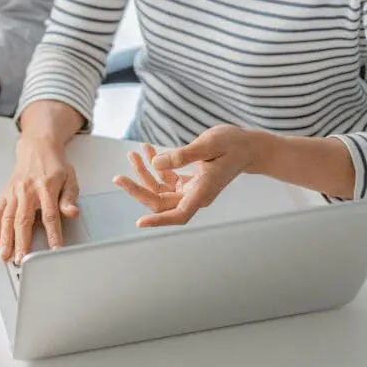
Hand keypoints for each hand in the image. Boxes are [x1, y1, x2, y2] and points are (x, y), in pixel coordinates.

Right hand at [0, 136, 79, 263]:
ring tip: (5, 256)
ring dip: (6, 239)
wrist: (37, 146)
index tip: (54, 250)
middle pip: (24, 220)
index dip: (53, 234)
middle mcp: (27, 190)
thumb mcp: (70, 178)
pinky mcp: (6, 193)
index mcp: (46, 186)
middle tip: (22, 259)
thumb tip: (72, 213)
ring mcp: (14, 191)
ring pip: (8, 218)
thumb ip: (69, 197)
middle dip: (22, 242)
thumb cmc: (54, 164)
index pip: (50, 215)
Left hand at [114, 125, 264, 226]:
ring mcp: (191, 190)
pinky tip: (148, 150)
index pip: (179, 214)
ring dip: (144, 173)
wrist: (248, 146)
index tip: (140, 222)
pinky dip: (156, 166)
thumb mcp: (208, 144)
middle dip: (138, 190)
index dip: (159, 220)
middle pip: (161, 201)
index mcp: (204, 191)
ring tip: (134, 153)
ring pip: (160, 189)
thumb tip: (156, 165)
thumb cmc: (233, 144)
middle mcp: (196, 195)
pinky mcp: (189, 182)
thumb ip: (182, 155)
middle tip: (118, 178)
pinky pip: (166, 179)